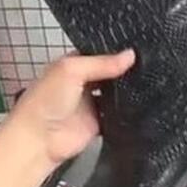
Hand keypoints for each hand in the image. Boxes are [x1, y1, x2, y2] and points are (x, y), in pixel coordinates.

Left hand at [12, 49, 135, 165]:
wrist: (40, 138)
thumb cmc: (45, 101)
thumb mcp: (72, 70)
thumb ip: (101, 63)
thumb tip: (129, 55)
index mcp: (72, 66)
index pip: (98, 55)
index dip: (115, 52)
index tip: (136, 48)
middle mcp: (81, 84)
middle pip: (108, 75)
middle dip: (123, 72)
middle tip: (144, 65)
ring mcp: (89, 105)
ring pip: (114, 95)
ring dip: (126, 92)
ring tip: (146, 83)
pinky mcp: (96, 124)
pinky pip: (115, 117)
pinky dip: (125, 113)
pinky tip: (137, 106)